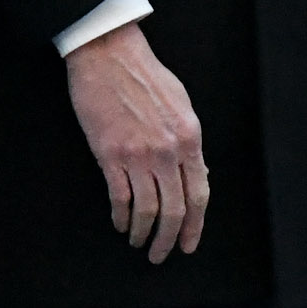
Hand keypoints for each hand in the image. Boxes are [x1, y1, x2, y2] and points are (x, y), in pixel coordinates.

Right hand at [65, 22, 207, 261]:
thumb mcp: (180, 104)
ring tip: (139, 243)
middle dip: (169, 239)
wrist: (107, 52)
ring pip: (147, 210)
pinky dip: (121, 217)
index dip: (194, 225)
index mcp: (189, 138)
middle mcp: (167, 151)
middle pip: (174, 209)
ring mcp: (137, 154)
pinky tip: (121, 224)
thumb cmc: (144, 74)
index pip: (199, 194)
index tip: (188, 243)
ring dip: (143, 234)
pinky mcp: (110, 154)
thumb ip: (188, 141)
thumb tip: (194, 174)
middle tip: (162, 254)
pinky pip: (120, 197)